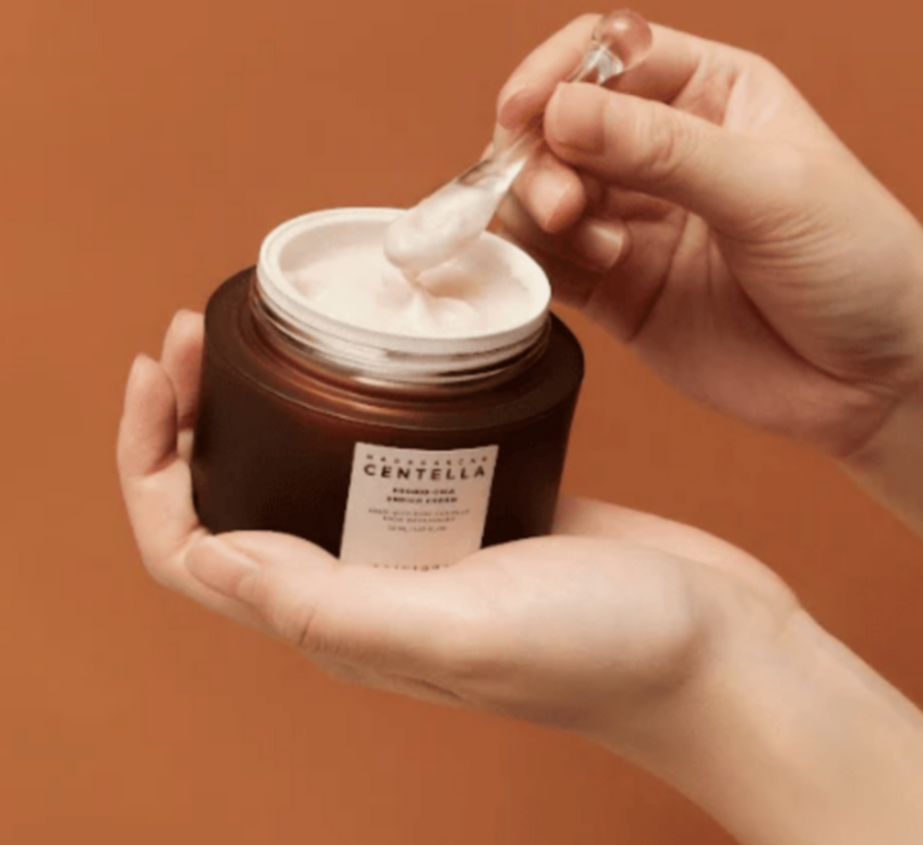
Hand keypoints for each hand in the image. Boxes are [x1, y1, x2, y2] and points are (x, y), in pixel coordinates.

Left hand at [117, 310, 799, 744]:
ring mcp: (424, 544)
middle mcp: (367, 584)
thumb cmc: (608, 649)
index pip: (193, 547)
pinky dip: (359, 403)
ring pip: (307, 470)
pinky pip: (390, 453)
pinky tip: (377, 356)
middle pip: (237, 498)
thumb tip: (208, 555)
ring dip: (270, 405)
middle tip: (203, 330)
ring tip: (274, 330)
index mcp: (341, 620)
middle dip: (196, 417)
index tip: (159, 368)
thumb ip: (330, 606)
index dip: (150, 463)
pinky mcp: (482, 505)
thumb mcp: (461, 629)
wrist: (717, 644)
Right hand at [495, 15, 922, 454]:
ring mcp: (636, 220)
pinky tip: (579, 274)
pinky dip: (538, 263)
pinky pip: (549, 262)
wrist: (877, 383)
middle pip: (558, 126)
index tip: (523, 113)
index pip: (606, 54)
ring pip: (542, 193)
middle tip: (560, 204)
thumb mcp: (771, 190)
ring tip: (591, 246)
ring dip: (538, 212)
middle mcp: (662, 151)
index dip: (555, 75)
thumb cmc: (860, 265)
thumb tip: (559, 111)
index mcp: (711, 95)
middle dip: (541, 157)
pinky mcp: (617, 288)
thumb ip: (662, 149)